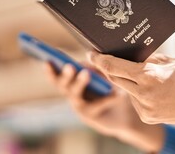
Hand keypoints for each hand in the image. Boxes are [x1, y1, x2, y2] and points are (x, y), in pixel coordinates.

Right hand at [45, 63, 164, 151]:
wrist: (126, 114)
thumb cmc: (113, 88)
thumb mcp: (106, 74)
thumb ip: (97, 66)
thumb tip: (89, 57)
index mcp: (72, 81)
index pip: (57, 74)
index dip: (51, 68)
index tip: (48, 58)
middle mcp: (72, 94)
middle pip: (62, 85)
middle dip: (64, 75)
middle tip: (69, 66)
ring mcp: (79, 107)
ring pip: (74, 95)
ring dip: (79, 83)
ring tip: (86, 73)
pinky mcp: (90, 118)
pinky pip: (95, 106)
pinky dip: (107, 98)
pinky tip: (117, 93)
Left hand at [87, 52, 174, 124]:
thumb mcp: (167, 61)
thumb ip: (145, 60)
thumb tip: (126, 56)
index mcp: (148, 75)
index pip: (113, 67)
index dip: (99, 60)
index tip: (91, 55)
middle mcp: (143, 94)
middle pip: (115, 79)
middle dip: (110, 70)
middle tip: (106, 61)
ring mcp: (145, 109)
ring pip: (127, 91)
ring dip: (129, 83)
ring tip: (146, 78)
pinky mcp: (148, 118)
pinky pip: (136, 102)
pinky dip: (139, 95)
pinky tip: (153, 91)